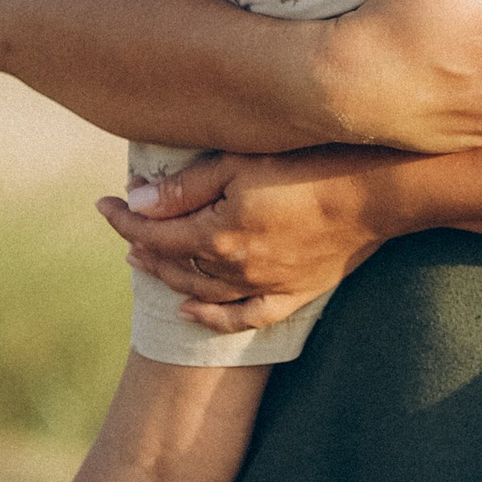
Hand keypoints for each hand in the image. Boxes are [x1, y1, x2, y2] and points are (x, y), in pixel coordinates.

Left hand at [102, 146, 385, 333]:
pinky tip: (192, 310)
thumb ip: (186, 187)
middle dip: (142, 244)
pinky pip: (243, 317)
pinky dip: (212, 317)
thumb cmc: (309, 165)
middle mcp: (234, 269)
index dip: (124, 218)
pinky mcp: (292, 294)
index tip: (104, 202)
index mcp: (217, 235)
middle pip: (173, 262)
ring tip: (146, 258)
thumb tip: (136, 202)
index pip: (153, 231)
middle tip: (124, 226)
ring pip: (200, 290)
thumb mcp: (240, 164)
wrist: (377, 193)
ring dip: (168, 275)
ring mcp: (263, 286)